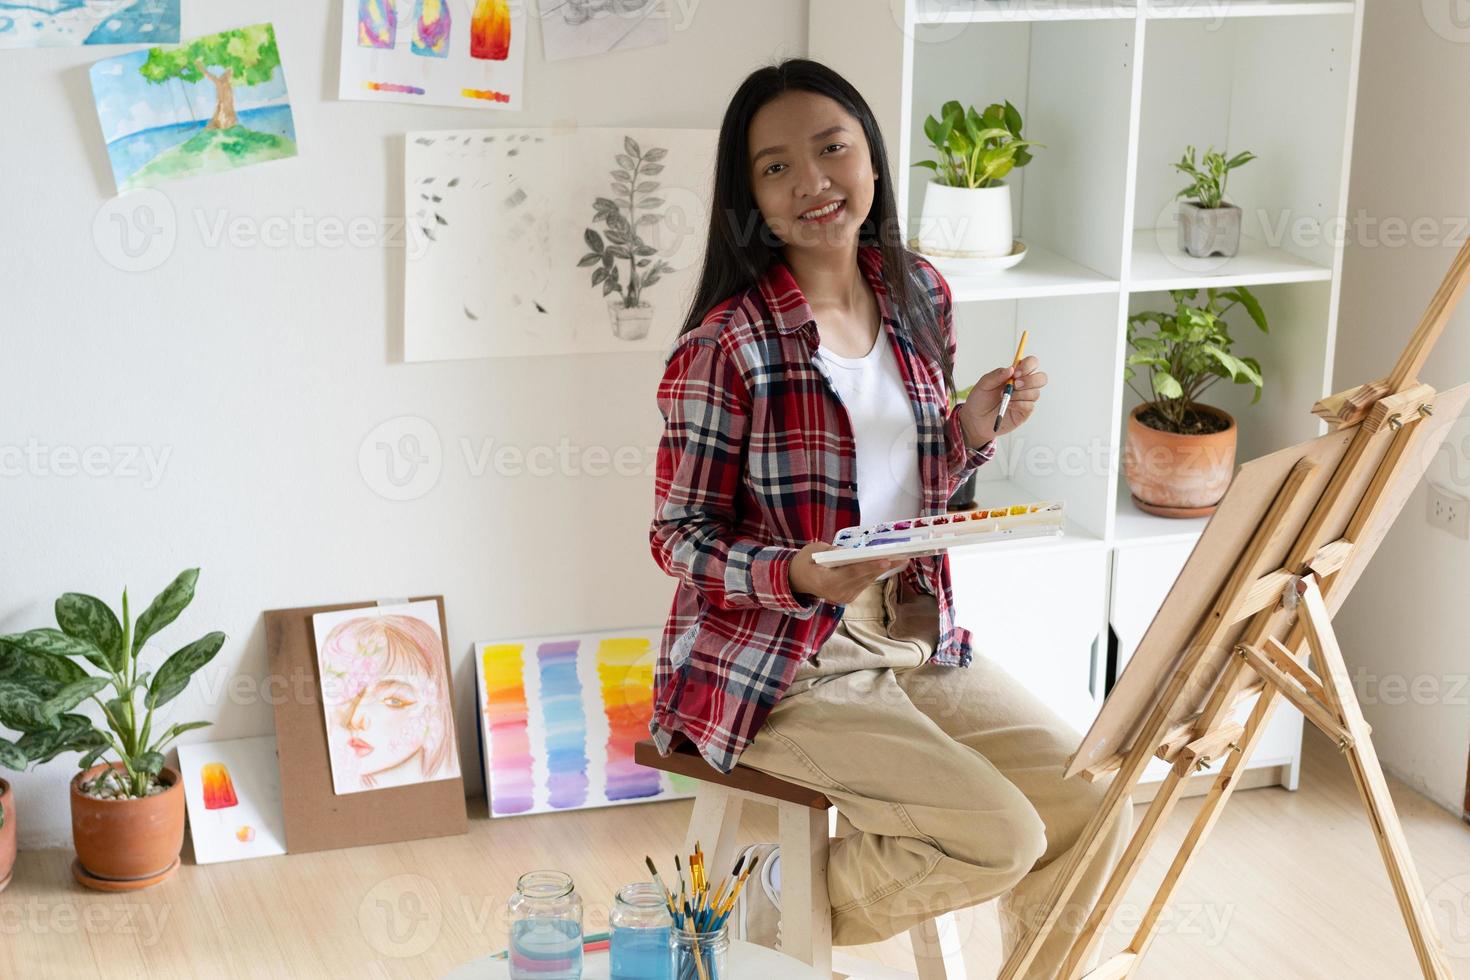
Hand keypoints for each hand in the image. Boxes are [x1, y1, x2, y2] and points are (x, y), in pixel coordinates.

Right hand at [788, 541, 907, 605]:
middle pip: (863, 578)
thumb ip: (834, 551)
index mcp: (825, 582)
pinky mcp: (848, 597)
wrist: (797, 579)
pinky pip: (864, 583)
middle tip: (902, 557)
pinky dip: (875, 573)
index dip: (869, 567)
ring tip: (901, 559)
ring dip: (884, 570)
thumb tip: (853, 552)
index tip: (886, 560)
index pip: (851, 573)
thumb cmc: (805, 561)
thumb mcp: (815, 550)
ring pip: (866, 581)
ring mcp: (843, 597)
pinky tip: (888, 564)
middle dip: (883, 566)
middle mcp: (836, 593)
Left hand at [957, 354, 1047, 445]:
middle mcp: (1023, 385)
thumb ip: (996, 375)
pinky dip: (1019, 404)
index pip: (1032, 363)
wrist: (975, 419)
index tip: (1016, 373)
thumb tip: (1011, 369)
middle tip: (1015, 384)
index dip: (1028, 366)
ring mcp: (1025, 399)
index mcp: (1015, 374)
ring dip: (1020, 394)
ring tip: (1005, 397)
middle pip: (1041, 378)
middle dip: (1030, 380)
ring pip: (1035, 393)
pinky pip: (1029, 406)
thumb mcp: (984, 384)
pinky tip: (1008, 405)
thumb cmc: (980, 400)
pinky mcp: (1024, 412)